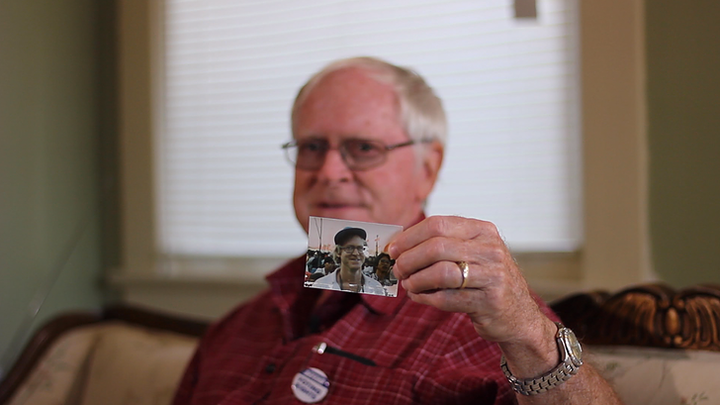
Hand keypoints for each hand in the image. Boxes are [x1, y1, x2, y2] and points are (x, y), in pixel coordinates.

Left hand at [387, 215, 550, 344]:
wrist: (519, 316)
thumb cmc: (486, 281)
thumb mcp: (473, 253)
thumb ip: (442, 245)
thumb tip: (399, 245)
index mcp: (482, 230)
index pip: (438, 224)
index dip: (409, 237)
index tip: (393, 249)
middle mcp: (490, 249)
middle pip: (436, 247)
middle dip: (409, 259)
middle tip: (397, 269)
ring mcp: (492, 276)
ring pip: (440, 272)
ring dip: (416, 280)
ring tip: (408, 285)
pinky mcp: (489, 301)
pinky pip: (447, 298)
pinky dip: (426, 298)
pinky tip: (420, 297)